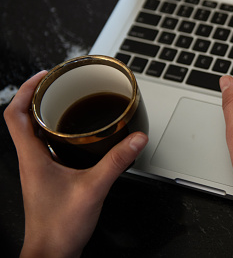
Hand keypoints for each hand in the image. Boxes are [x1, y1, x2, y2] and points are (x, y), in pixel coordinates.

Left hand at [4, 71, 148, 257]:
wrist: (52, 252)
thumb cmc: (60, 226)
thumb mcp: (94, 188)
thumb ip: (117, 161)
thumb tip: (135, 138)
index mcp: (32, 157)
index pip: (14, 114)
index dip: (25, 90)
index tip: (44, 75)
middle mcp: (30, 160)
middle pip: (23, 118)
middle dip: (38, 96)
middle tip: (58, 84)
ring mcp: (37, 169)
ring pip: (34, 132)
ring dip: (47, 114)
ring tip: (68, 102)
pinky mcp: (47, 177)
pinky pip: (47, 146)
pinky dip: (58, 133)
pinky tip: (79, 136)